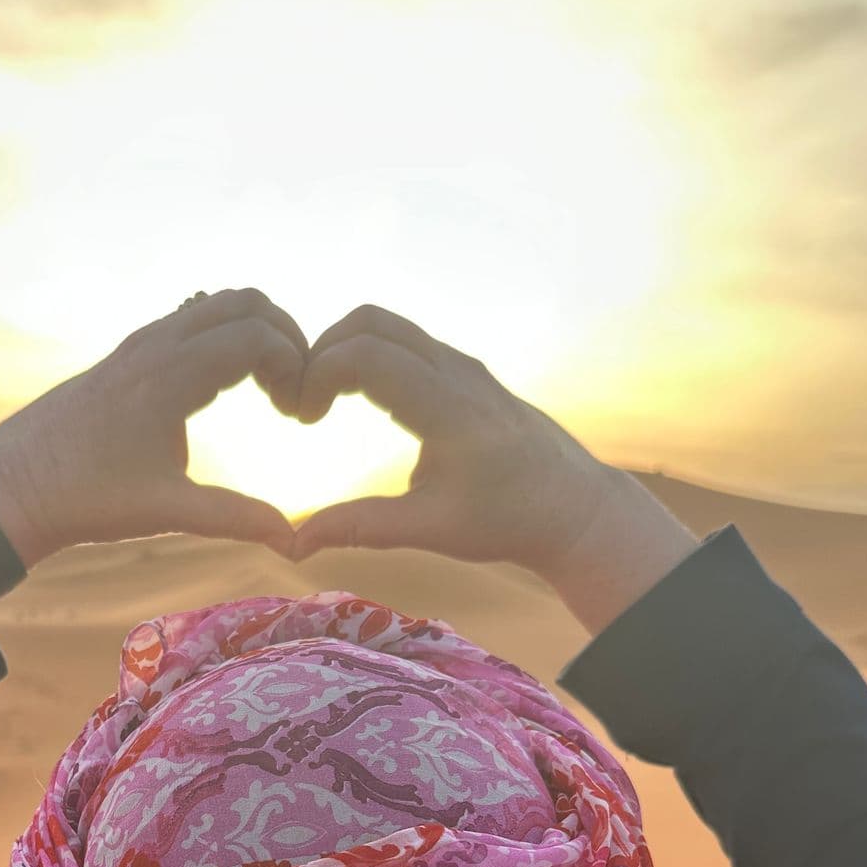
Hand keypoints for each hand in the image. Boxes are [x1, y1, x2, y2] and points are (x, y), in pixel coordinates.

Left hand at [0, 288, 306, 568]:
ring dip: (251, 333)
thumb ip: (234, 517)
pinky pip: (186, 322)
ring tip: (266, 389)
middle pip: (242, 302)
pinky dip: (220, 337)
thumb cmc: (85, 499)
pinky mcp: (124, 356)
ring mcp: (137, 345)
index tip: (298, 412)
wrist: (12, 487)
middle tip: (293, 388)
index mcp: (171, 373)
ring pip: (212, 306)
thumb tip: (291, 540)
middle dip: (283, 335)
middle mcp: (155, 345)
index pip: (256, 335)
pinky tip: (223, 388)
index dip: (294, 363)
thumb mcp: (167, 510)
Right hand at [289, 305, 697, 624]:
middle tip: (304, 402)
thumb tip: (294, 544)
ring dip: (345, 350)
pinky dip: (370, 355)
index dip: (318, 373)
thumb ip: (360, 528)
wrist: (573, 506)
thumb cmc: (506, 521)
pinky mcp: (466, 371)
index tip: (303, 418)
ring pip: (390, 325)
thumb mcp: (429, 530)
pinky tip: (358, 401)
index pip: (366, 355)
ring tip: (324, 401)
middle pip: (371, 322)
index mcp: (447, 407)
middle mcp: (456, 371)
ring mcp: (464, 365)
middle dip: (322, 351)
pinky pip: (407, 342)